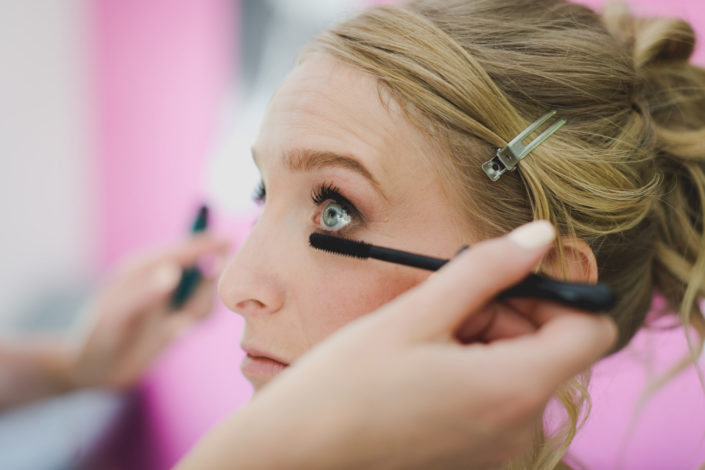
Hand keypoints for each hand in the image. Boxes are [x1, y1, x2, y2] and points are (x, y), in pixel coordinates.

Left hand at [66, 234, 229, 389]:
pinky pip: (199, 314)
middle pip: (201, 269)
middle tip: (190, 307)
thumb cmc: (97, 339)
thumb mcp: (116, 316)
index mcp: (144, 268)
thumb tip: (174, 271)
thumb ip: (145, 294)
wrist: (93, 372)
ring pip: (204, 294)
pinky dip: (195, 321)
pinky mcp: (176, 320)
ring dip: (199, 307)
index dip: (206, 243)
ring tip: (175, 326)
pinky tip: (175, 332)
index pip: (182, 249)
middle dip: (205, 286)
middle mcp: (160, 280)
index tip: (229, 239)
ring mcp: (169, 300)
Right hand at [178, 222, 615, 469]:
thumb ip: (487, 270)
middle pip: (550, 349)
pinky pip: (499, 400)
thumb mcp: (417, 314)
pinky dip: (473, 372)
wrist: (297, 452)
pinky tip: (422, 368)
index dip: (557, 295)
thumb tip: (540, 236)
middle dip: (506, 316)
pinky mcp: (477, 458)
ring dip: (483, 341)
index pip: (591, 330)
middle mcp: (518, 429)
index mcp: (512, 390)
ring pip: (520, 371)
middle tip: (444, 308)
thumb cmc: (346, 384)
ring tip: (422, 340)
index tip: (507, 282)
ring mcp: (499, 450)